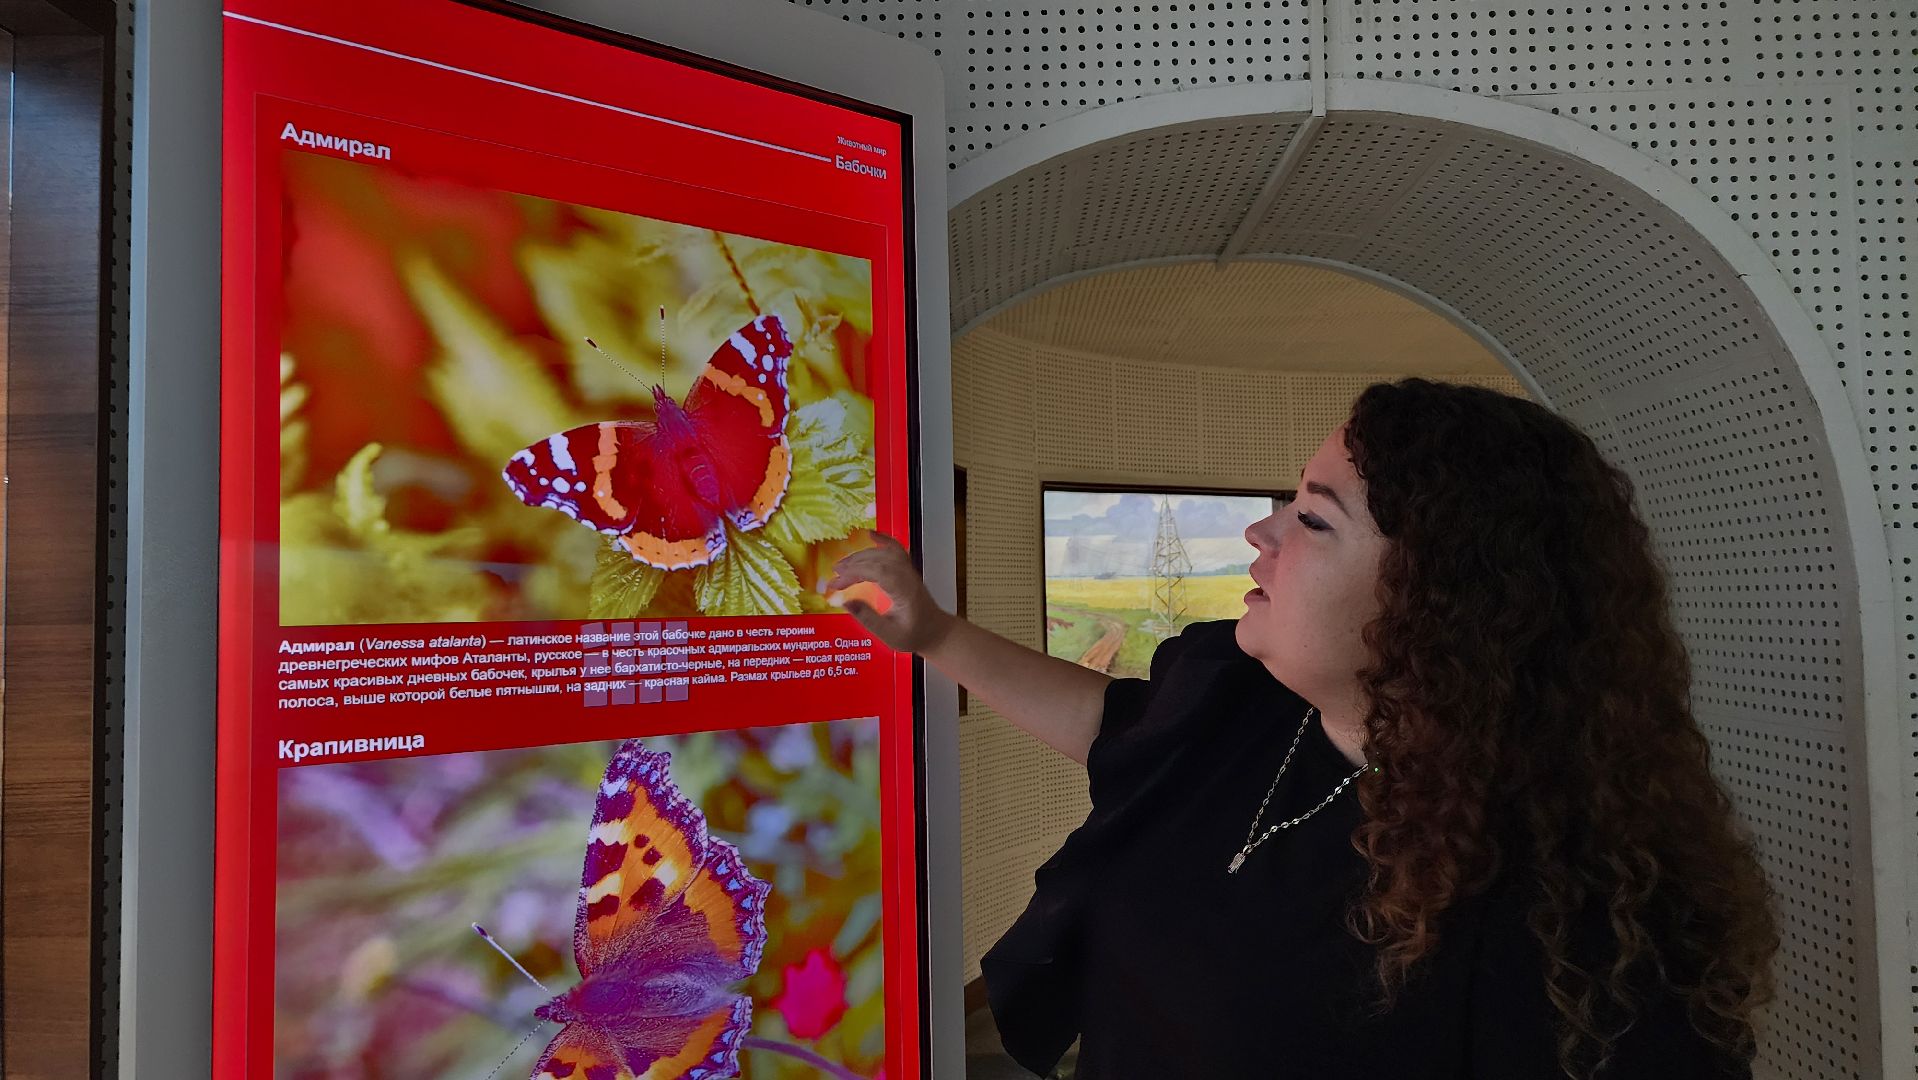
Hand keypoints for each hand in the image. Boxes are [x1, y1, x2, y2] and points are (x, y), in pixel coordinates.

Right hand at [825, 531, 954, 653]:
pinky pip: (896, 550)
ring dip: (861, 556)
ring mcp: (909, 571)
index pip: (879, 573)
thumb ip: (868, 619)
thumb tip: (845, 602)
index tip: (837, 584)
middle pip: (879, 560)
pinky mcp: (907, 569)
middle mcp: (908, 576)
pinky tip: (870, 534)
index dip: (855, 573)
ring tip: (841, 565)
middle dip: (854, 565)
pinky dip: (883, 540)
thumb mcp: (889, 635)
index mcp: (905, 592)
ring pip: (884, 554)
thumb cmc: (914, 635)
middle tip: (834, 575)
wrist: (936, 631)